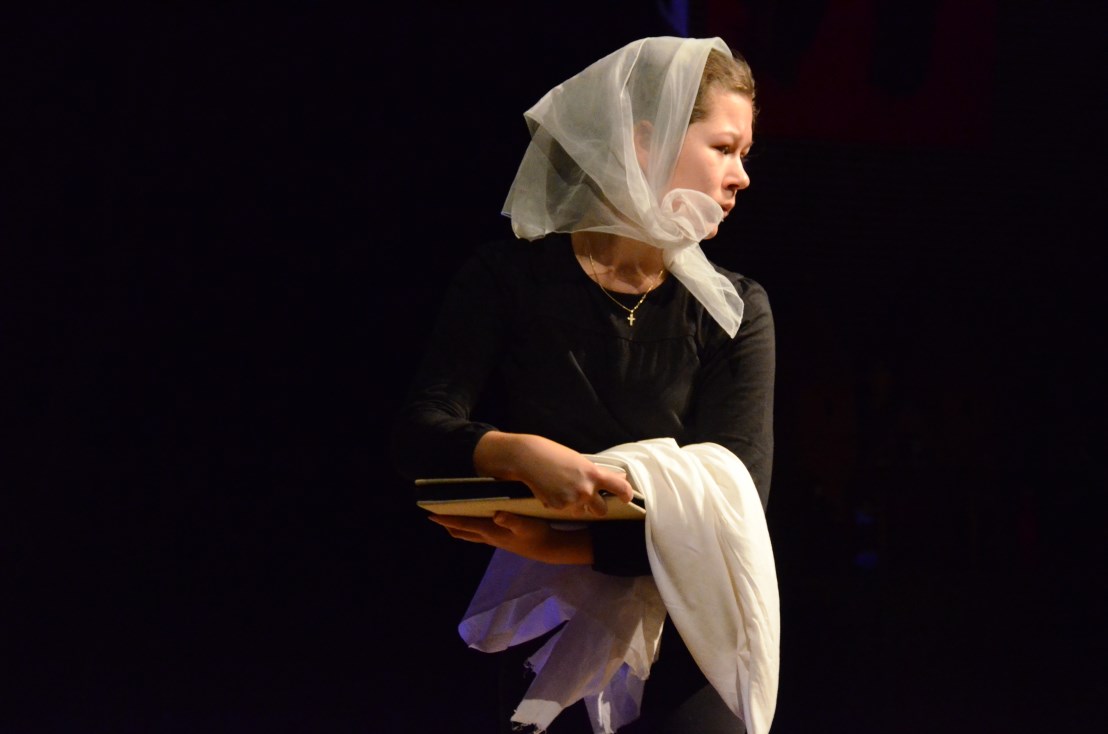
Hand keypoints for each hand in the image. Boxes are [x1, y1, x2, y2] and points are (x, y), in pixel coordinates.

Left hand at [427, 511, 593, 564]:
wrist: (548, 549)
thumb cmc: (537, 534)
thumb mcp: (527, 525)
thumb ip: (512, 520)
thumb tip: (496, 514)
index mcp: (490, 531)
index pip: (463, 525)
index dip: (447, 519)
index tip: (430, 514)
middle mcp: (488, 536)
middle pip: (461, 531)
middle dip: (447, 524)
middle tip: (433, 515)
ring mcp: (494, 539)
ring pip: (469, 534)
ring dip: (456, 527)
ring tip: (447, 520)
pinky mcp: (501, 539)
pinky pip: (478, 534)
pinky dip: (469, 528)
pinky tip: (472, 522)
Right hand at [473, 432, 634, 516]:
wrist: (529, 458)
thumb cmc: (553, 455)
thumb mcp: (579, 461)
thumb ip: (595, 473)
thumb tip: (614, 479)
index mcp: (593, 474)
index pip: (620, 487)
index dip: (626, 494)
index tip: (627, 497)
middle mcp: (586, 490)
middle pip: (601, 510)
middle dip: (596, 507)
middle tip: (587, 498)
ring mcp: (572, 500)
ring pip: (580, 511)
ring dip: (575, 505)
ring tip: (561, 487)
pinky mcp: (558, 507)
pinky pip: (563, 510)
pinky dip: (558, 503)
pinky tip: (550, 490)